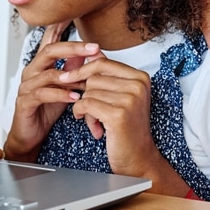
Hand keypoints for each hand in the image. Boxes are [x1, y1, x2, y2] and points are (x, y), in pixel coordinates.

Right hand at [4, 23, 98, 161]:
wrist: (30, 136)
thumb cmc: (46, 110)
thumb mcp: (64, 86)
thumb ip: (73, 69)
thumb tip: (90, 53)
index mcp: (41, 64)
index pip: (49, 40)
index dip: (59, 27)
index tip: (73, 15)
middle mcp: (31, 71)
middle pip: (50, 51)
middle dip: (74, 48)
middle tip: (94, 48)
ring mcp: (26, 86)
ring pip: (48, 73)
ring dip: (71, 76)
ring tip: (88, 80)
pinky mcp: (25, 101)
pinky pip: (43, 93)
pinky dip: (60, 94)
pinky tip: (75, 97)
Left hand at [63, 57, 188, 193]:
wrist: (138, 158)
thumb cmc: (127, 128)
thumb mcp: (120, 96)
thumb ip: (107, 75)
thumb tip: (89, 52)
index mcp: (140, 77)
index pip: (102, 62)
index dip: (83, 70)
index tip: (69, 78)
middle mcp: (138, 85)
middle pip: (93, 77)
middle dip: (87, 94)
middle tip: (93, 111)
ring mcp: (130, 99)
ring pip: (88, 91)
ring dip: (86, 108)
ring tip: (97, 122)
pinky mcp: (118, 114)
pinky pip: (85, 104)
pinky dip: (82, 114)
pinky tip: (92, 126)